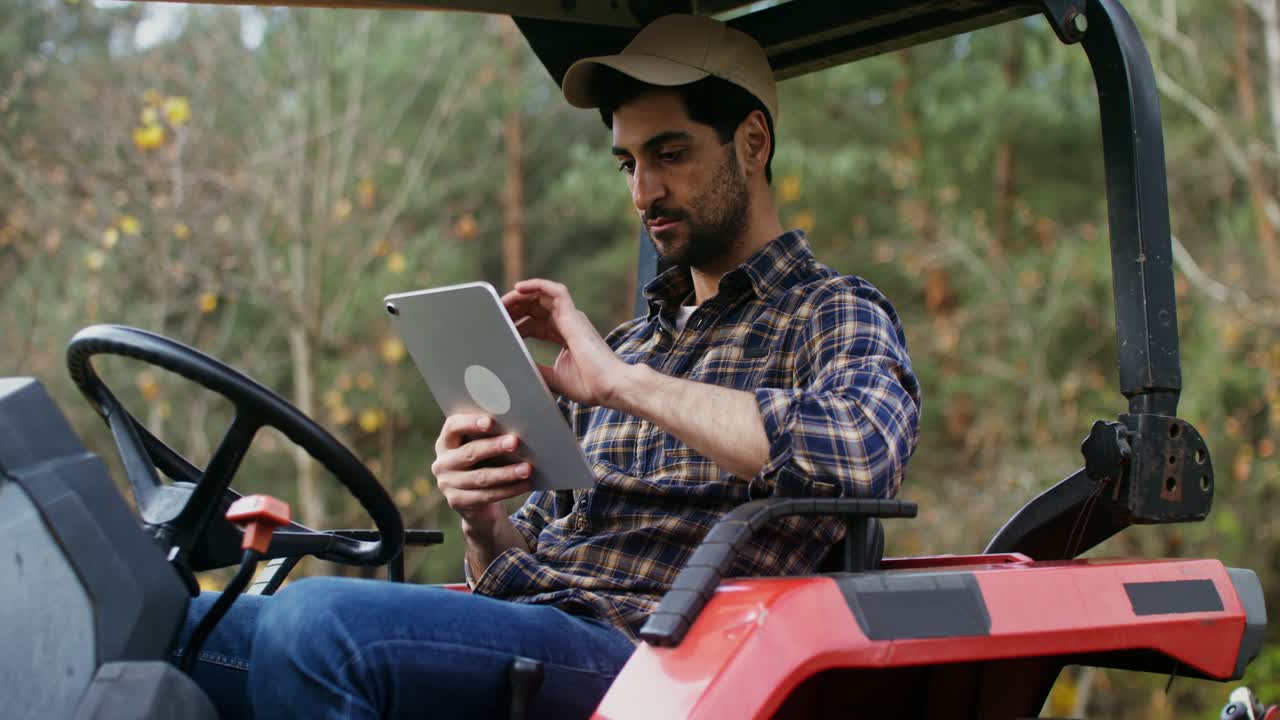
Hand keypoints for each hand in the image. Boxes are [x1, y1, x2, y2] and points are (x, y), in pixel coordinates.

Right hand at [431, 413, 530, 535]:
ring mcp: (447, 484)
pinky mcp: (458, 502)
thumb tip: (516, 430)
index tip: (490, 421)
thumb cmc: (482, 465)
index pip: (453, 426)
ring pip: (481, 477)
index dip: (470, 423)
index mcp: (446, 443)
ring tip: (527, 468)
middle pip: (469, 453)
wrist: (475, 503)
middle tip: (515, 442)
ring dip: (506, 473)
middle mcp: (442, 463)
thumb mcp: (481, 451)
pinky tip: (524, 484)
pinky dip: (509, 490)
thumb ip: (489, 438)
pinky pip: (487, 495)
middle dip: (494, 447)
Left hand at [502, 279, 629, 406]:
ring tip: (502, 301)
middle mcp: (568, 322)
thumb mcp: (552, 377)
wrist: (610, 387)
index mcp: (563, 335)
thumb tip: (514, 368)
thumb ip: (535, 369)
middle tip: (495, 313)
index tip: (500, 327)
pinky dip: (537, 285)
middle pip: (535, 307)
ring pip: (542, 296)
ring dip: (520, 296)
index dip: (516, 322)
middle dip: (514, 308)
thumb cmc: (589, 385)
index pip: (534, 322)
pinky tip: (519, 288)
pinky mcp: (574, 315)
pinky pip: (555, 291)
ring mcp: (572, 317)